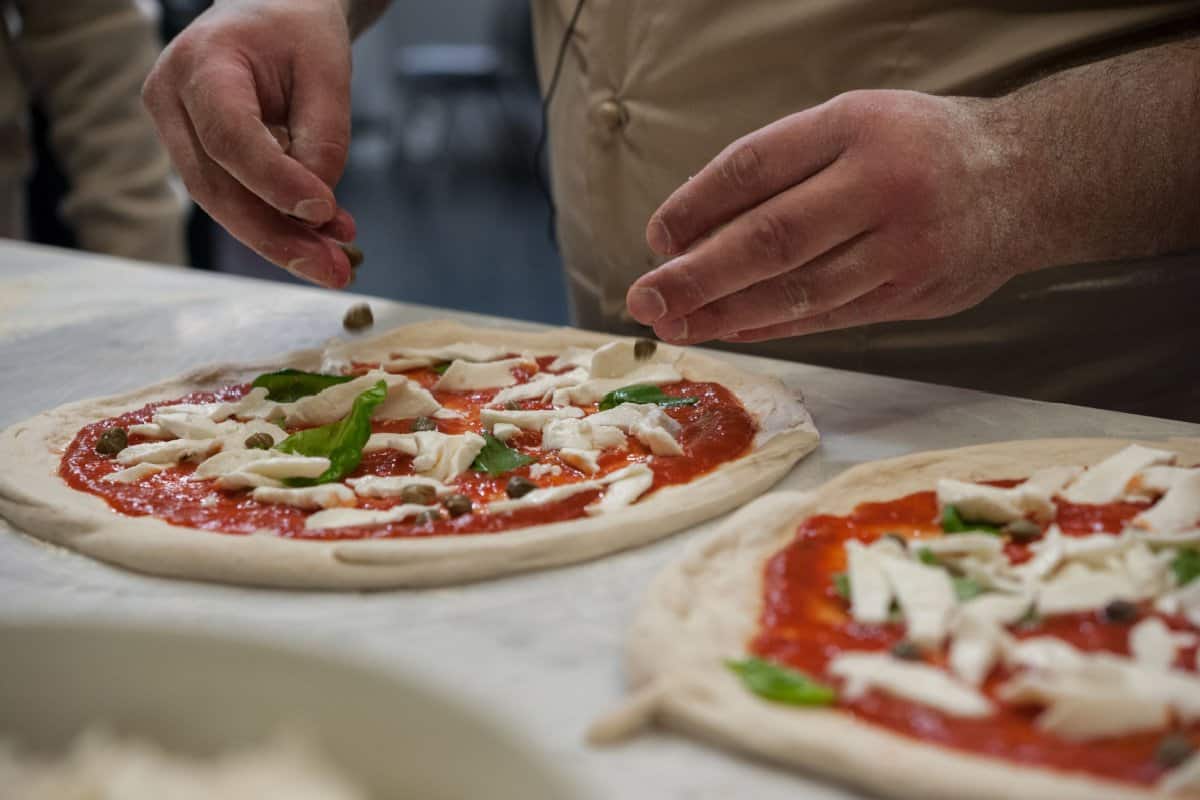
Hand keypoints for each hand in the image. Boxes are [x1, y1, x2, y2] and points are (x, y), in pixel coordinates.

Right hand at [142, 0, 355, 286]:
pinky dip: (278, 226)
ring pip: (222, 204)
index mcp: (200, 63)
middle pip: (217, 186)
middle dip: (278, 236)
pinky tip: (322, 240)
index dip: (275, 182)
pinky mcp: (194, 156)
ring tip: (336, 264)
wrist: (273, 14)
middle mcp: (171, 99)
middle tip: (334, 270)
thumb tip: (317, 211)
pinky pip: (233, 200)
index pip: (229, 136)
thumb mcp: (327, 72)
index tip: (325, 211)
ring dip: (281, 241)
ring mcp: (175, 131)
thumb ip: (324, 139)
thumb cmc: (298, 32)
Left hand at [627, 90, 1028, 343]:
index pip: (756, 166)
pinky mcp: (915, 294)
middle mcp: (881, 185)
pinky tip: (732, 329)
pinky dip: (774, 325)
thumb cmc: (919, 147)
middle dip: (698, 274)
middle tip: (645, 297)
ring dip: (727, 313)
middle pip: (771, 237)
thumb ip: (782, 166)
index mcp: (857, 127)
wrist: (1030, 178)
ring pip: (799, 289)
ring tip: (676, 324)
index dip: (697, 204)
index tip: (656, 237)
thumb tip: (692, 227)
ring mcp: (903, 246)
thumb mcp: (855, 122)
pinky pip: (830, 317)